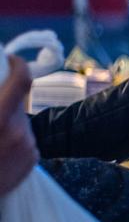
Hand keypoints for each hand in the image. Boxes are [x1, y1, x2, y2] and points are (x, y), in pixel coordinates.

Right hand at [0, 55, 36, 195]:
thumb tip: (2, 89)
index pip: (22, 81)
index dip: (18, 65)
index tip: (10, 61)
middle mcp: (19, 131)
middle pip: (17, 103)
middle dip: (4, 101)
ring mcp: (29, 147)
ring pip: (21, 123)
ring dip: (7, 122)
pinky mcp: (33, 160)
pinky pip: (25, 140)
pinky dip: (13, 139)